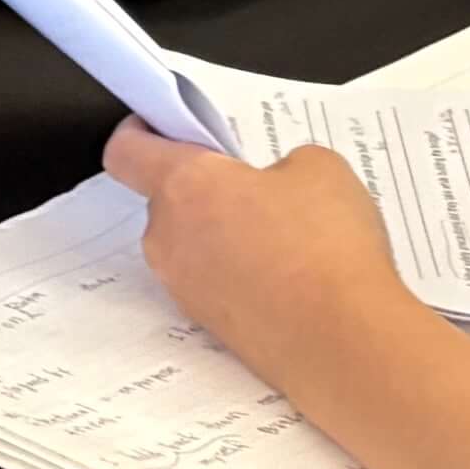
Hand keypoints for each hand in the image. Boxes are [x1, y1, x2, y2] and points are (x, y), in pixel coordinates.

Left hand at [102, 122, 402, 382]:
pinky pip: (216, 283)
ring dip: (226, 234)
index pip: (127, 151)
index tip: (164, 125)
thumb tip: (277, 182)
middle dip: (208, 189)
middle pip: (169, 200)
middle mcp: (169, 240)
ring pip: (194, 245)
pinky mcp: (209, 327)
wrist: (342, 343)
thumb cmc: (325, 248)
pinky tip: (293, 275)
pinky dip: (242, 274)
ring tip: (289, 237)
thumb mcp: (320, 167)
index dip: (141, 131)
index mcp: (183, 187)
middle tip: (259, 187)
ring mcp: (185, 289)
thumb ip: (283, 161)